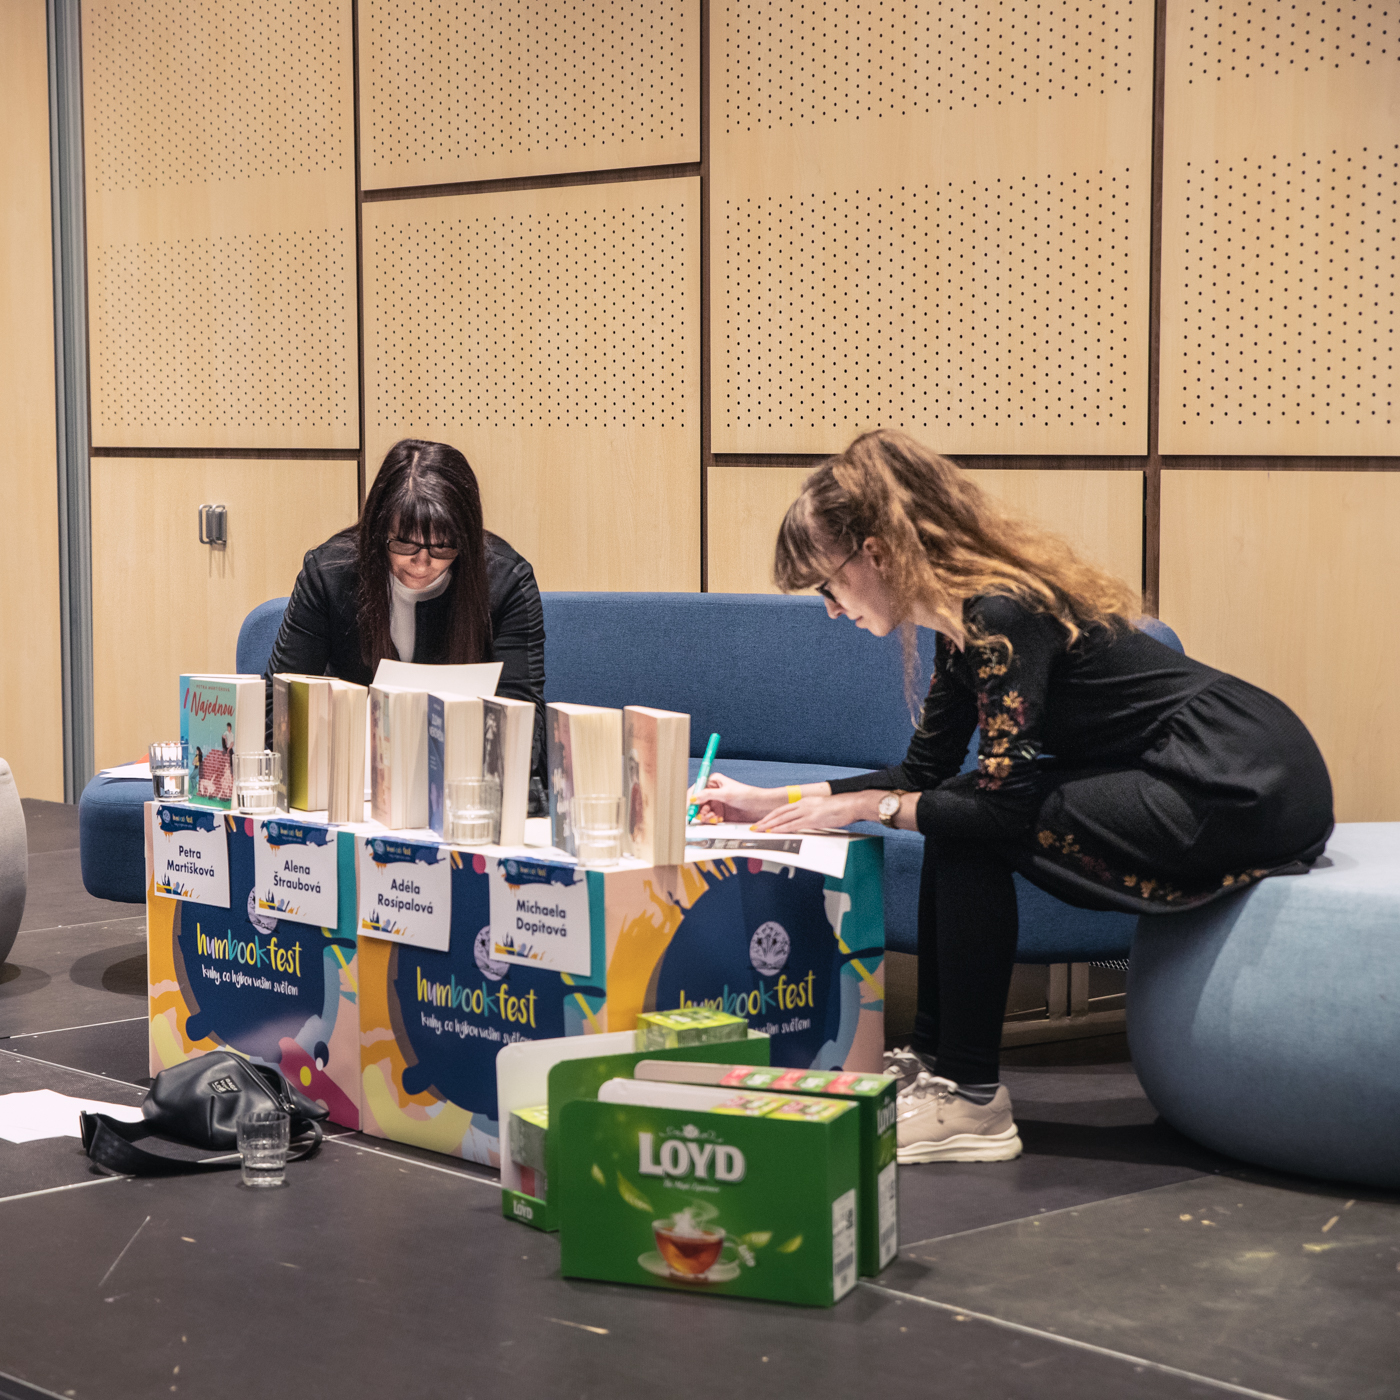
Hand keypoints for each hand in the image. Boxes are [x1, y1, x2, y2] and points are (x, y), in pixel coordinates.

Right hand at [687, 772, 770, 823]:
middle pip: (697, 802)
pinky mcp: (720, 813)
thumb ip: (708, 795)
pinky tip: (717, 820)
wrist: (760, 807)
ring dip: (705, 816)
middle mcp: (713, 792)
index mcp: (713, 782)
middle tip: (702, 815)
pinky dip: (711, 820)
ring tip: (712, 818)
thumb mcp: (726, 794)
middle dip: (698, 809)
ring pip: (702, 811)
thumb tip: (693, 798)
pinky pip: (709, 818)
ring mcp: (716, 803)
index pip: (696, 789)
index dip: (691, 798)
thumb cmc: (747, 795)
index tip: (688, 807)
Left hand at [752, 790, 874, 833]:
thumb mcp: (821, 808)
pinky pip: (793, 825)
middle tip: (755, 827)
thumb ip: (811, 813)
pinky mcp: (812, 819)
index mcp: (804, 802)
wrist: (851, 804)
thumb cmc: (840, 807)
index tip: (763, 822)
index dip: (771, 816)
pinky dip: (781, 829)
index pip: (783, 809)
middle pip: (779, 813)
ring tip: (760, 831)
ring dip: (770, 825)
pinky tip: (774, 832)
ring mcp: (806, 812)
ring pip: (783, 819)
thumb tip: (805, 821)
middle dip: (766, 821)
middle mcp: (803, 805)